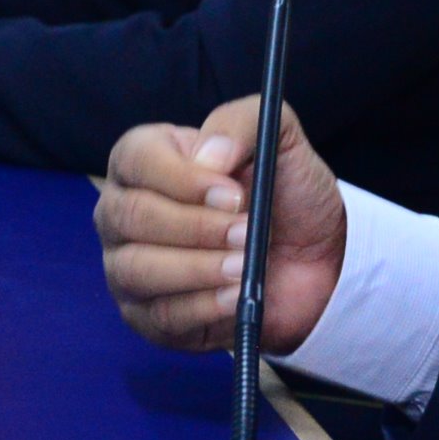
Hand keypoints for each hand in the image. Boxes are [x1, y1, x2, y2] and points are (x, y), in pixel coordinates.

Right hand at [95, 97, 344, 356]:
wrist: (315, 258)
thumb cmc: (285, 193)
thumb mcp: (278, 140)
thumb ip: (243, 123)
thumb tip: (208, 156)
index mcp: (146, 159)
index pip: (135, 159)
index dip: (181, 179)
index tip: (231, 194)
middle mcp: (123, 210)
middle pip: (129, 216)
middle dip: (194, 227)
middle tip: (244, 233)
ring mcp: (127, 266)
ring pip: (136, 269)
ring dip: (197, 269)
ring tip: (244, 268)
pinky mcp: (147, 316)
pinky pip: (158, 316)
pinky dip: (202, 308)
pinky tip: (236, 298)